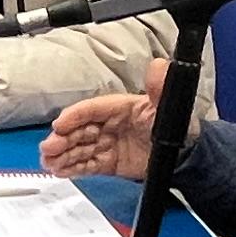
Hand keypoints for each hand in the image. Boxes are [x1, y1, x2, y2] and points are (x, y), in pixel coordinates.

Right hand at [42, 66, 165, 178]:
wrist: (186, 156)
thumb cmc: (176, 126)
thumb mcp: (166, 108)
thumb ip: (160, 89)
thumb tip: (160, 65)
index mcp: (119, 108)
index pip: (92, 109)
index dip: (75, 116)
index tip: (59, 124)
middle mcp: (108, 125)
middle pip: (79, 130)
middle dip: (62, 139)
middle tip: (49, 148)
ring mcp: (107, 144)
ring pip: (79, 148)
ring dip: (63, 155)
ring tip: (49, 163)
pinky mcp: (108, 162)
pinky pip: (87, 164)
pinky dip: (73, 167)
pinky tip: (60, 170)